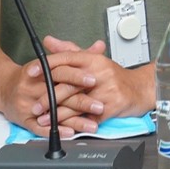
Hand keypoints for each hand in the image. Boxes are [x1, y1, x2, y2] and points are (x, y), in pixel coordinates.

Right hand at [0, 47, 94, 136]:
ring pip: (53, 113)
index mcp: (40, 70)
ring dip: (74, 120)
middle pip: (59, 94)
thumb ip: (76, 55)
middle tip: (99, 105)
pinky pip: (40, 128)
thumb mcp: (51, 61)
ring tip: (92, 124)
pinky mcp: (24, 120)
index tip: (94, 80)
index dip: (77, 76)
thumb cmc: (31, 75)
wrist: (3, 88)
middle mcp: (32, 87)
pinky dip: (57, 131)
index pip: (60, 72)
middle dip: (82, 101)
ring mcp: (27, 104)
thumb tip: (99, 46)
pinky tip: (70, 133)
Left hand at [31, 35, 153, 128]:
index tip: (30, 72)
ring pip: (75, 104)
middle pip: (68, 84)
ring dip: (56, 114)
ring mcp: (106, 91)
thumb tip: (49, 41)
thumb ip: (69, 51)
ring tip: (42, 119)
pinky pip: (87, 117)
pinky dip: (72, 124)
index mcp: (94, 60)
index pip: (66, 58)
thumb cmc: (114, 76)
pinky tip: (62, 127)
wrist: (139, 90)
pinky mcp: (111, 107)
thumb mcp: (93, 60)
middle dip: (48, 97)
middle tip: (34, 105)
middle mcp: (100, 73)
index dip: (46, 65)